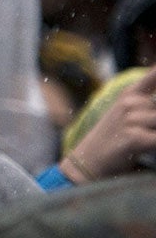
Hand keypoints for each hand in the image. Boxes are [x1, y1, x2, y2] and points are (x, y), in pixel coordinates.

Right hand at [63, 66, 155, 181]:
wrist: (88, 162)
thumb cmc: (112, 139)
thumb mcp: (126, 114)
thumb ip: (145, 103)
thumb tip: (154, 106)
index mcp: (130, 94)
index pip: (154, 75)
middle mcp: (130, 103)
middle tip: (148, 128)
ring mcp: (131, 119)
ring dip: (155, 132)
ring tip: (145, 138)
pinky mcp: (134, 138)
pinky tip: (148, 145)